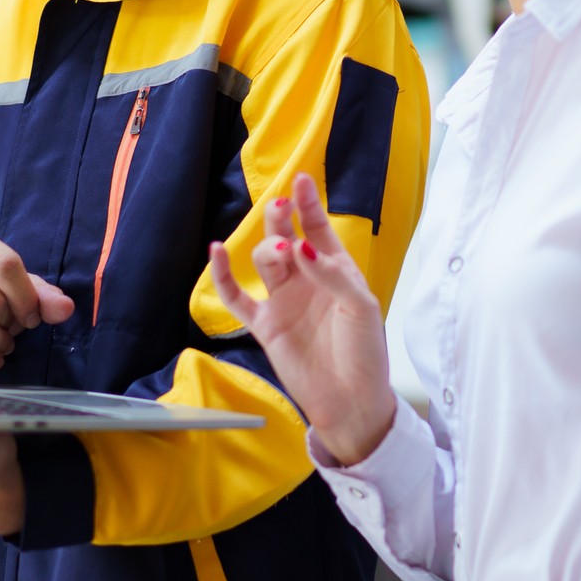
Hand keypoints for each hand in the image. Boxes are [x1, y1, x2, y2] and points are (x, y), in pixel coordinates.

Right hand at [208, 172, 397, 465]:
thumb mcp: (359, 307)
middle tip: (280, 206)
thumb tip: (299, 246)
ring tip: (279, 250)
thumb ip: (330, 273)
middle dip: (282, 218)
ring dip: (268, 249)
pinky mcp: (265, 326)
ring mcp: (283, 301)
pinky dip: (223, 277)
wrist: (351, 401)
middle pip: (286, 237)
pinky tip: (216, 253)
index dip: (309, 204)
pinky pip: (237, 298)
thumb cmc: (364, 352)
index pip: (318, 228)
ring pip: (265, 261)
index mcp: (336, 270)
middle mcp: (306, 280)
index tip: (300, 179)